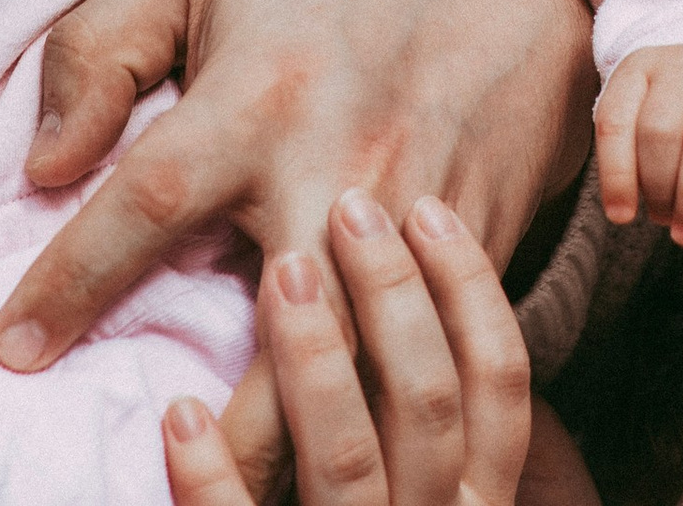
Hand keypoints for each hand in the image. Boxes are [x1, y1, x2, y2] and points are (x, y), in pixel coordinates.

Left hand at [0, 0, 594, 495]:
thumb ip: (97, 50)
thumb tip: (44, 166)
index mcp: (262, 94)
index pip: (147, 203)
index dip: (71, 283)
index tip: (12, 352)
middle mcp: (342, 163)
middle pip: (276, 338)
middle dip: (218, 435)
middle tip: (152, 461)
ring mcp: (418, 218)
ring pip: (361, 379)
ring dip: (301, 447)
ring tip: (236, 486)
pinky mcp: (476, 248)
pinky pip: (429, 362)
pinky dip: (379, 420)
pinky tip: (332, 454)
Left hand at [162, 190, 529, 505]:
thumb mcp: (442, 492)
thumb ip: (437, 422)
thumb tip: (437, 312)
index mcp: (480, 497)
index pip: (502, 380)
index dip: (470, 291)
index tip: (432, 209)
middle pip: (430, 400)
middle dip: (392, 297)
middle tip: (351, 205)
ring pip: (348, 457)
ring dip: (315, 359)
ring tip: (281, 275)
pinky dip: (213, 478)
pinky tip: (180, 415)